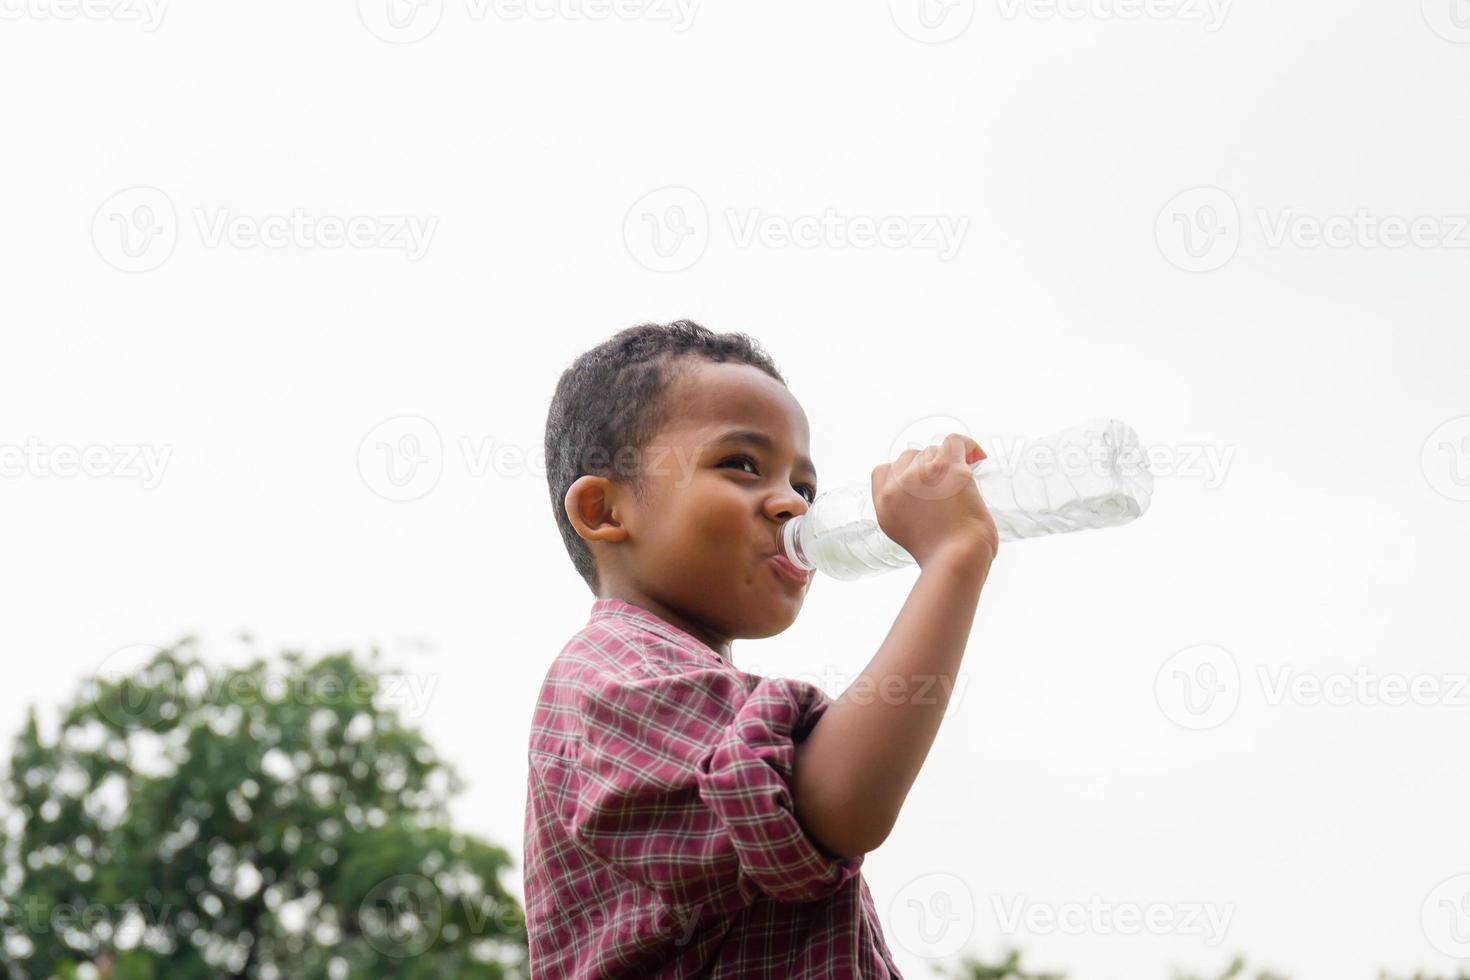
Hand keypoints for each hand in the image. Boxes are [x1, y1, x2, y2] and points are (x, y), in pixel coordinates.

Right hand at [871, 433, 998, 568]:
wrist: (956, 560)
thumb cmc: (940, 556)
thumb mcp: (905, 534)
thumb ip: (905, 511)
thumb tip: (925, 497)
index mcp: (884, 504)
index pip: (884, 470)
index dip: (903, 473)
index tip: (921, 484)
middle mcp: (898, 486)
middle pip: (909, 457)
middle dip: (927, 468)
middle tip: (946, 486)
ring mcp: (922, 474)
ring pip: (932, 451)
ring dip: (947, 463)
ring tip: (963, 481)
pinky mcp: (949, 469)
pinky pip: (954, 442)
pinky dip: (967, 446)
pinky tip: (976, 457)